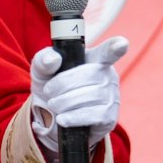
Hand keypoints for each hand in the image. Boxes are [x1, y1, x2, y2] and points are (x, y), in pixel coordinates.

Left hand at [30, 37, 127, 152]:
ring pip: (89, 96)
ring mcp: (111, 97)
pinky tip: (62, 118)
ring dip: (63, 102)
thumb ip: (43, 60)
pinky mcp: (109, 117)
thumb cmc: (52, 87)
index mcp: (94, 59)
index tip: (121, 44)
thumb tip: (53, 59)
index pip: (108, 51)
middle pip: (88, 75)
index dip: (115, 47)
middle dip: (60, 85)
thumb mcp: (42, 71)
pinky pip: (93, 116)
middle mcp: (108, 76)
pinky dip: (72, 117)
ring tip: (54, 104)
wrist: (51, 117)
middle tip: (49, 91)